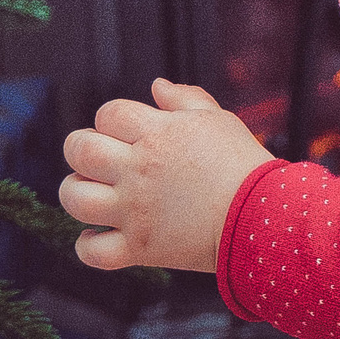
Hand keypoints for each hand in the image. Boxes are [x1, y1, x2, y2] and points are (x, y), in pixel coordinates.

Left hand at [58, 78, 273, 271]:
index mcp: (156, 133)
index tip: (123, 131)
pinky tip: (98, 236)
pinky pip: (94, 252)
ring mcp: (136, 211)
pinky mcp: (140, 248)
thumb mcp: (217, 119)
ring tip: (90, 192)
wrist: (264, 217)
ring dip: (75, 192)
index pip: (107, 114)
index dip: (110, 119)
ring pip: (75, 198)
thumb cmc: (243, 165)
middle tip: (95, 158)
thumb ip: (184, 98)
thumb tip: (156, 86)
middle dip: (80, 149)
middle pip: (80, 149)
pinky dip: (88, 246)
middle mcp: (139, 170)